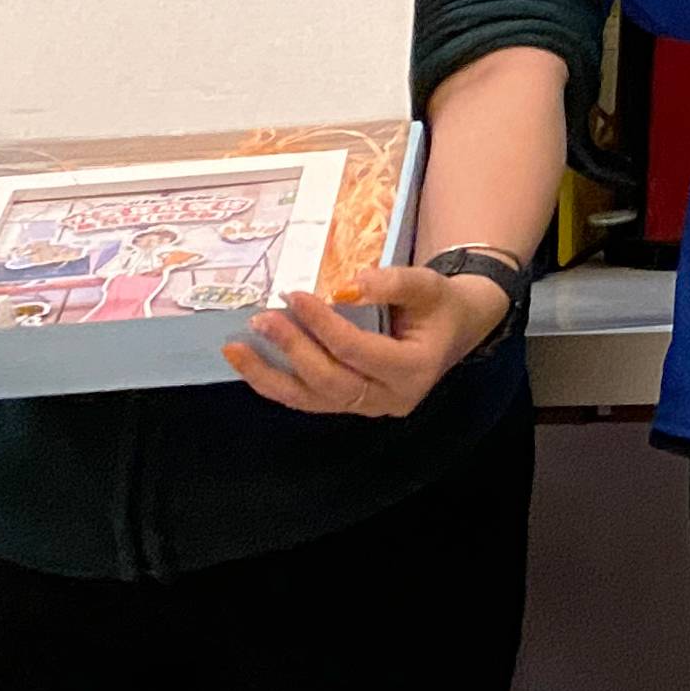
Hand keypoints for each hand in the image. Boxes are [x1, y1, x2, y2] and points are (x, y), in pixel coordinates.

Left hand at [227, 267, 506, 416]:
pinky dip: (275, 383)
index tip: (294, 295)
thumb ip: (393, 283)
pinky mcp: (350, 404)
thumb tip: (347, 286)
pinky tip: (249, 363)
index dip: (323, 324)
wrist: (454, 327)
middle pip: (331, 381)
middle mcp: (390, 398)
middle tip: (262, 319)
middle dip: (293, 350)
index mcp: (414, 370)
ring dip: (269, 375)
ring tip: (235, 349)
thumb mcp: (427, 284)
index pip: (358, 350)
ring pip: (311, 400)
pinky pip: (307, 399)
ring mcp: (368, 407)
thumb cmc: (440, 304)